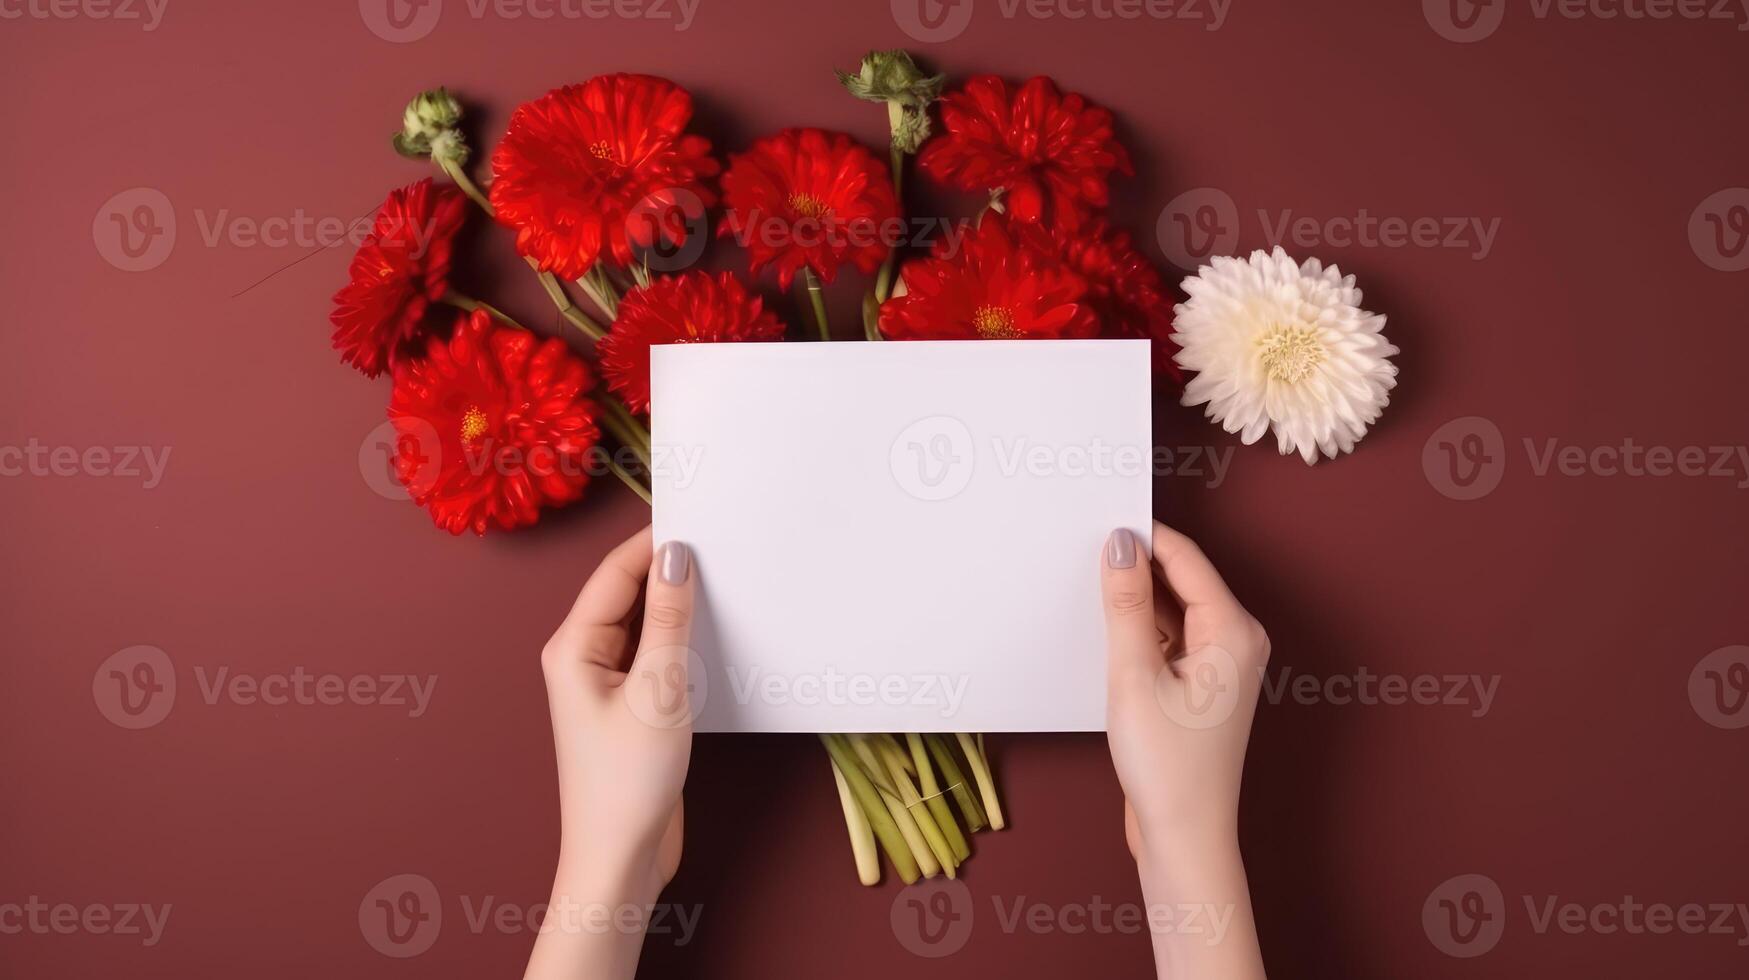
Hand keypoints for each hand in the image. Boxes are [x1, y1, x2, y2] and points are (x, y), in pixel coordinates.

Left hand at [527, 527, 694, 979]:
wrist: (619, 858)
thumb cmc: (626, 785)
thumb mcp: (658, 692)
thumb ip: (668, 620)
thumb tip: (676, 557)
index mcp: (573, 647)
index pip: (615, 572)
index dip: (655, 541)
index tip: (699, 516)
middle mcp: (583, 658)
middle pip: (628, 592)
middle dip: (669, 569)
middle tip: (721, 545)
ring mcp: (606, 683)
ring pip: (645, 624)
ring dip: (678, 607)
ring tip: (725, 584)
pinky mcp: (631, 706)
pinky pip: (656, 654)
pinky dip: (683, 641)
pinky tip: (714, 636)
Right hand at [1101, 521, 1268, 978]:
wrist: (1184, 836)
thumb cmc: (1170, 768)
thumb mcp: (1135, 675)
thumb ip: (1126, 604)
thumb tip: (1120, 545)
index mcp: (1234, 630)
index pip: (1185, 559)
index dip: (1141, 537)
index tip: (1099, 522)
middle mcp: (1237, 641)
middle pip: (1182, 580)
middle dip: (1136, 567)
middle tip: (1086, 554)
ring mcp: (1221, 665)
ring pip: (1174, 610)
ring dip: (1136, 602)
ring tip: (1092, 597)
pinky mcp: (1202, 687)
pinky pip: (1171, 638)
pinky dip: (1141, 632)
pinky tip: (1108, 638)